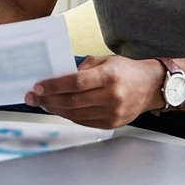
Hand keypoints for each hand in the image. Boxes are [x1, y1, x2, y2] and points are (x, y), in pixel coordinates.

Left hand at [23, 55, 164, 128]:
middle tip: (33, 97)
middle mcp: (112, 96)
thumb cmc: (126, 71)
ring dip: (55, 109)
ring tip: (42, 103)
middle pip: (72, 101)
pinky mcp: (111, 124)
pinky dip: (68, 115)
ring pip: (75, 114)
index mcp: (109, 76)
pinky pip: (83, 122)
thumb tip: (57, 78)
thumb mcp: (104, 60)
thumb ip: (81, 69)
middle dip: (48, 100)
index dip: (54, 86)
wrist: (151, 87)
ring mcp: (112, 113)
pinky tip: (58, 109)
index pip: (75, 83)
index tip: (38, 87)